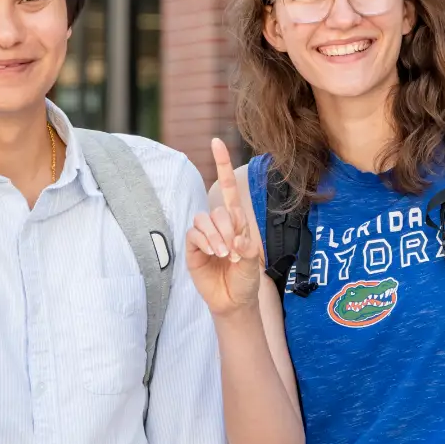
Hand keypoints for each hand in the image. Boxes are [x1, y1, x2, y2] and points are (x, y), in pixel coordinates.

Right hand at [186, 138, 264, 316]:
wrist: (233, 301)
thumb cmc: (245, 280)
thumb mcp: (252, 262)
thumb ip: (246, 247)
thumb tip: (234, 239)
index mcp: (236, 222)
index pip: (226, 188)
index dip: (221, 164)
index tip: (216, 142)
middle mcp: (219, 225)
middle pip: (218, 210)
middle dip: (227, 229)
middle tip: (234, 251)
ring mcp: (204, 236)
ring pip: (204, 220)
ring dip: (216, 237)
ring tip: (224, 255)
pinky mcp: (192, 249)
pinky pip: (194, 235)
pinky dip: (205, 242)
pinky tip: (213, 254)